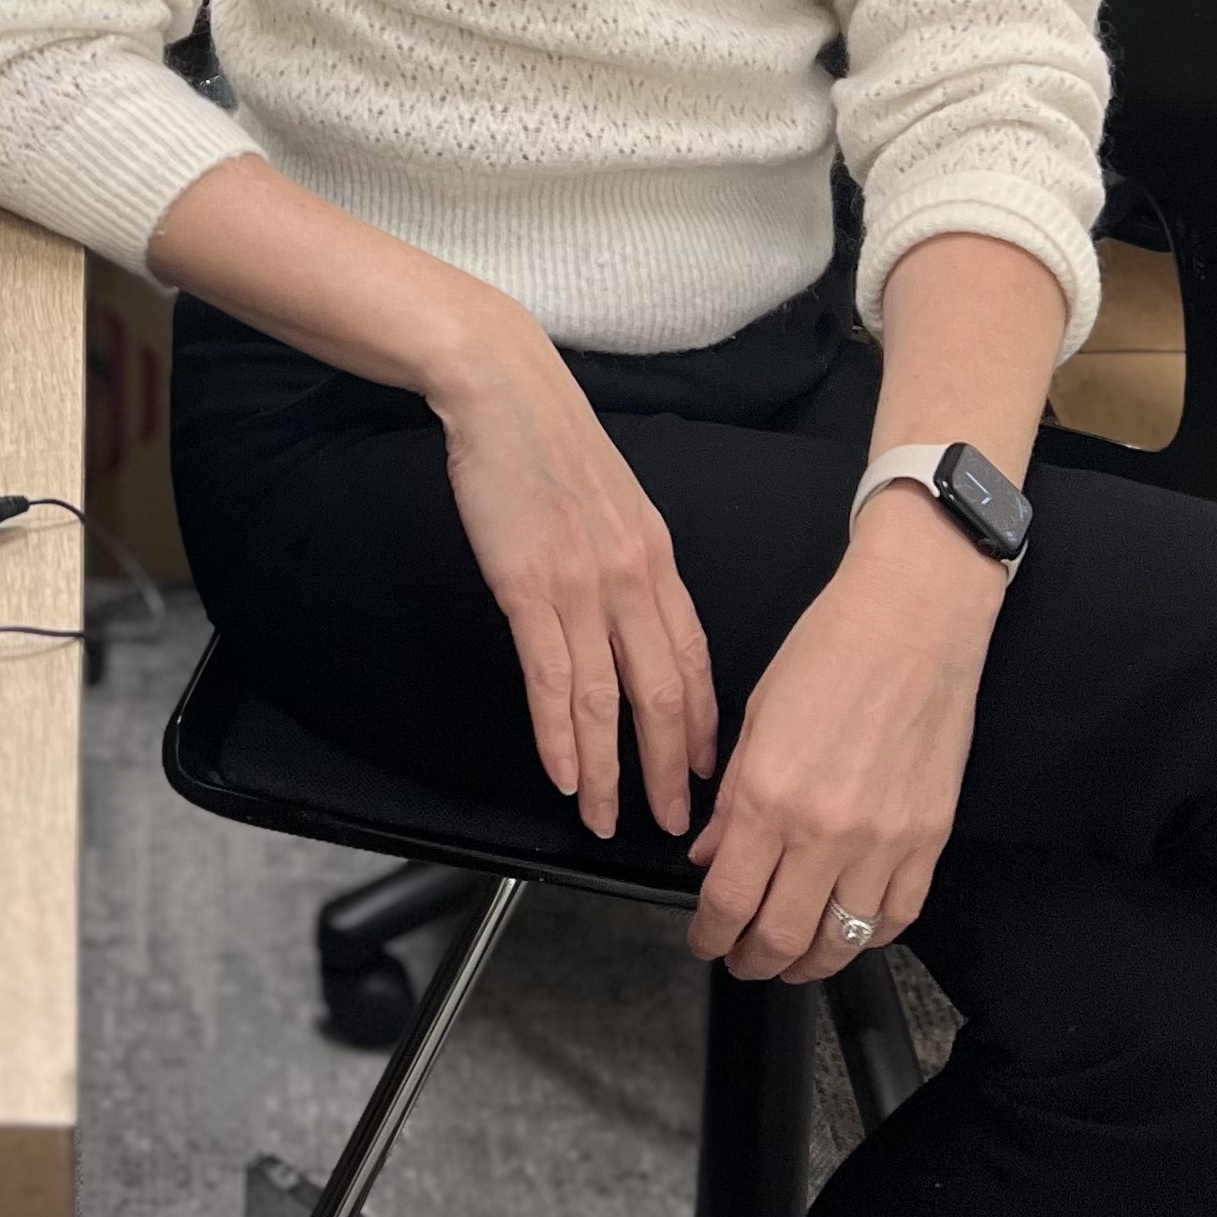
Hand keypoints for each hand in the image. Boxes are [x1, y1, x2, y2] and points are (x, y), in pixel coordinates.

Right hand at [429, 302, 717, 840]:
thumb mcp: (616, 502)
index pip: (695, 661)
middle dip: (673, 770)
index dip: (705, 726)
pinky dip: (559, 735)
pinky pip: (552, 676)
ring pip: (607, 699)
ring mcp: (582, 584)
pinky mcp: (528, 585)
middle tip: (675, 827)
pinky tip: (565, 775)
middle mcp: (632, 579)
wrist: (504, 388)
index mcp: (658, 559)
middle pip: (664, 694)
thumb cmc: (549, 442)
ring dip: (612, 770)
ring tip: (612, 820)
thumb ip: (631, 563)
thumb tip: (634, 618)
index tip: (712, 776)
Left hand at [688, 487, 1002, 980]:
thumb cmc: (829, 649)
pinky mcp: (930, 838)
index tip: (703, 938)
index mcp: (771, 795)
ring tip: (789, 961)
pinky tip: (850, 931)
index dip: (709, 933)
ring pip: (843, 940)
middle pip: (783, 937)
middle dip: (752, 960)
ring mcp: (885, 841)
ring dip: (809, 964)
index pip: (729, 899)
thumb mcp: (756, 717)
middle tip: (739, 959)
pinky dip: (869, 937)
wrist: (913, 618)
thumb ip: (731, 798)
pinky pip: (899, 916)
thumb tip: (709, 855)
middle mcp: (827, 831)